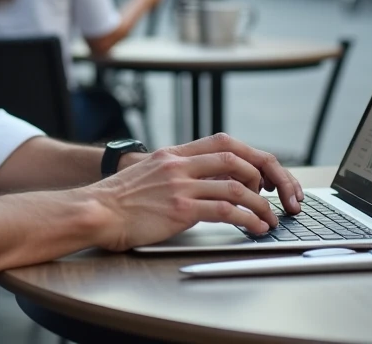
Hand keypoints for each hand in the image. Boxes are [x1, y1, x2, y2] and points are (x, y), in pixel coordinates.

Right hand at [86, 133, 302, 251]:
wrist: (95, 211)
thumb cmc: (119, 200)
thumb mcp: (150, 175)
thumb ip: (177, 173)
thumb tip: (206, 185)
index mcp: (174, 153)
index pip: (225, 143)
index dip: (251, 156)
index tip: (265, 175)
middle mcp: (180, 164)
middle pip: (238, 159)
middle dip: (267, 177)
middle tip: (276, 196)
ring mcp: (181, 185)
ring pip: (237, 187)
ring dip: (261, 204)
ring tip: (270, 219)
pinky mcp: (181, 209)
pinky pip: (226, 211)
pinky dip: (248, 220)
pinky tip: (255, 228)